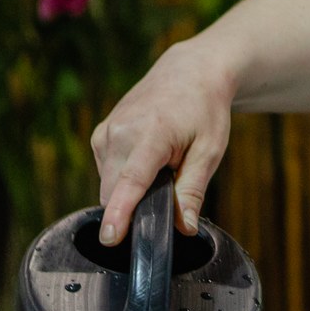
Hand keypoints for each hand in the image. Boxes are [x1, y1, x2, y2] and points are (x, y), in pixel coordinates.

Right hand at [91, 40, 235, 244]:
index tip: (110, 238)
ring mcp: (106, 132)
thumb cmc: (204, 110)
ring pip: (109, 184)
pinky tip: (148, 160)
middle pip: (115, 192)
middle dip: (134, 207)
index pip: (130, 182)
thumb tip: (185, 228)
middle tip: (169, 192)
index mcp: (151, 135)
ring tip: (163, 166)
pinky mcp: (100, 135)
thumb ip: (193, 191)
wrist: (189, 72)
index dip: (120, 213)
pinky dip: (124, 176)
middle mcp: (120, 133)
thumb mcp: (209, 151)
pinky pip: (107, 171)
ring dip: (131, 190)